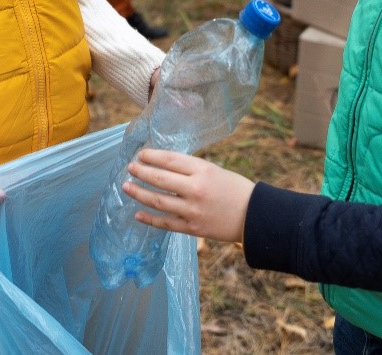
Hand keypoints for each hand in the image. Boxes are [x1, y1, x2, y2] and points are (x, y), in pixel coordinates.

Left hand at [122, 149, 253, 242]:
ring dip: (139, 193)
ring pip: (158, 201)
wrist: (255, 217)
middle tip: (129, 168)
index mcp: (203, 170)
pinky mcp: (192, 228)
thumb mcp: (215, 171)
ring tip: (126, 187)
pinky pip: (165, 223)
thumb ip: (191, 170)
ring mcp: (192, 210)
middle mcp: (195, 189)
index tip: (141, 154)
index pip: (171, 160)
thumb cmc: (235, 190)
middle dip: (141, 172)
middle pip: (160, 179)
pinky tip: (138, 214)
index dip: (152, 156)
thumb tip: (164, 166)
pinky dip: (150, 219)